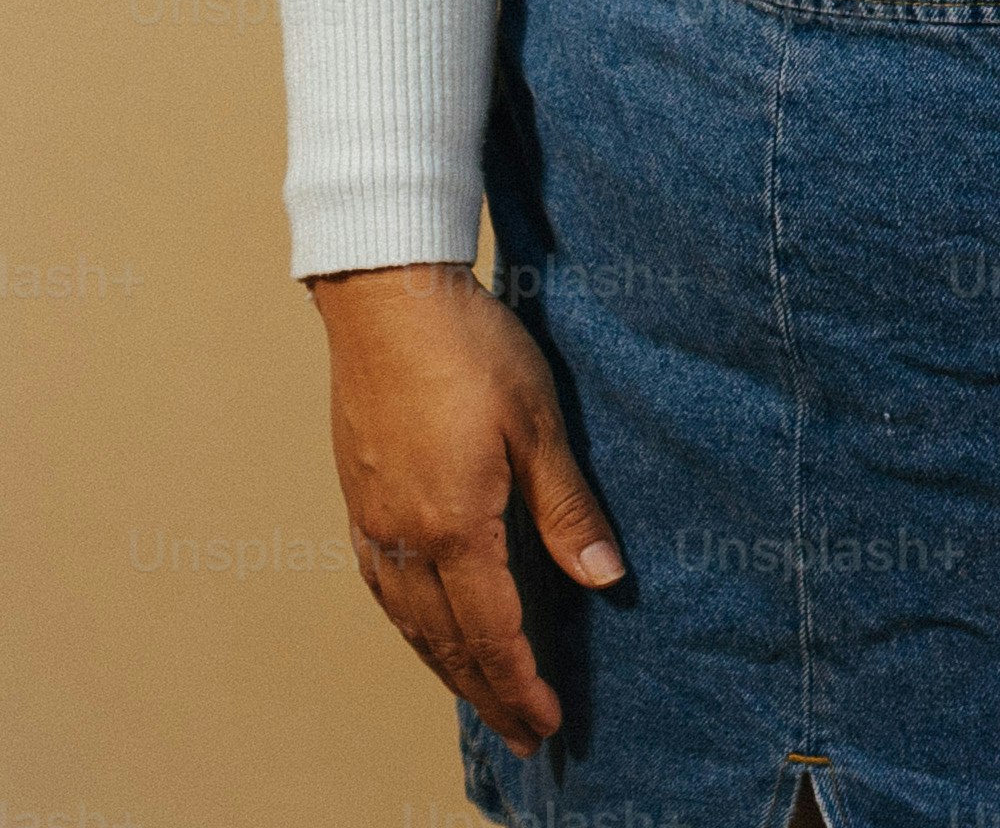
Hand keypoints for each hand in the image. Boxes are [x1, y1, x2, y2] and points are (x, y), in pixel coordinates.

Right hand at [310, 260, 623, 746]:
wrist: (388, 301)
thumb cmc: (473, 350)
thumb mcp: (542, 424)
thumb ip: (568, 510)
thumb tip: (603, 580)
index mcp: (454, 526)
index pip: (493, 631)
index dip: (520, 683)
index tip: (546, 724)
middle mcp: (404, 538)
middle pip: (447, 641)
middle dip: (487, 693)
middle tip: (522, 736)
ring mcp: (373, 522)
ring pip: (409, 621)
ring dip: (447, 667)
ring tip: (480, 697)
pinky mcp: (359, 501)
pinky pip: (384, 589)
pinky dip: (411, 626)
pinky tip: (425, 630)